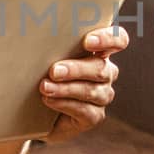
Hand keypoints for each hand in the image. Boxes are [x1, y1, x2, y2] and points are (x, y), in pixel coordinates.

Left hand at [40, 26, 129, 141]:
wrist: (35, 110)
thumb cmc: (41, 74)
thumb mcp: (47, 55)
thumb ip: (52, 44)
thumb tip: (36, 37)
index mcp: (99, 51)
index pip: (118, 40)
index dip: (108, 39)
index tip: (87, 42)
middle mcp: (105, 72)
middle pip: (101, 68)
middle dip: (76, 69)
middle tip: (54, 71)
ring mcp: (102, 95)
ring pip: (92, 91)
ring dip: (66, 88)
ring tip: (45, 87)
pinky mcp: (95, 116)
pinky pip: (85, 110)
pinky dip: (65, 104)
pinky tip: (49, 100)